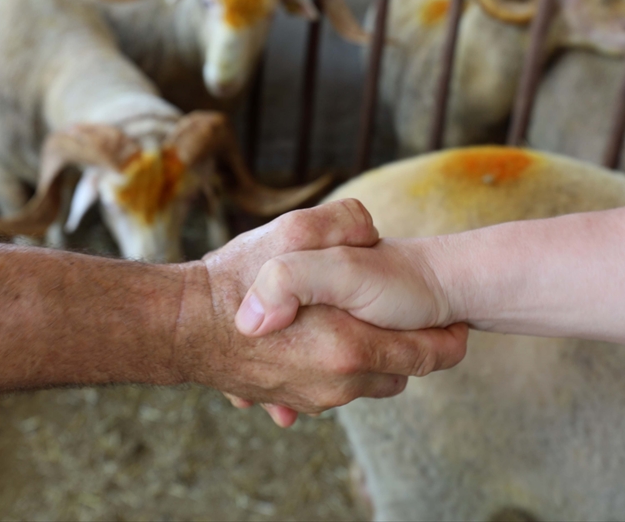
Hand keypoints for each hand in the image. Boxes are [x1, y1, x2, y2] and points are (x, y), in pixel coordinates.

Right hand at [173, 201, 467, 425]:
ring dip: (366, 355)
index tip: (445, 314)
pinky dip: (328, 370)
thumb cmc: (236, 280)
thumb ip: (344, 223)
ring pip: (365, 383)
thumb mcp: (292, 233)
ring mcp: (310, 400)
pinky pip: (326, 391)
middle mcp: (336, 386)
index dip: (445, 333)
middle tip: (394, 309)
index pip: (430, 355)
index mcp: (350, 348)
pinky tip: (313, 341)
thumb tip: (372, 231)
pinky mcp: (287, 401)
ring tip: (351, 318)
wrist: (178, 324)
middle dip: (404, 345)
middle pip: (400, 373)